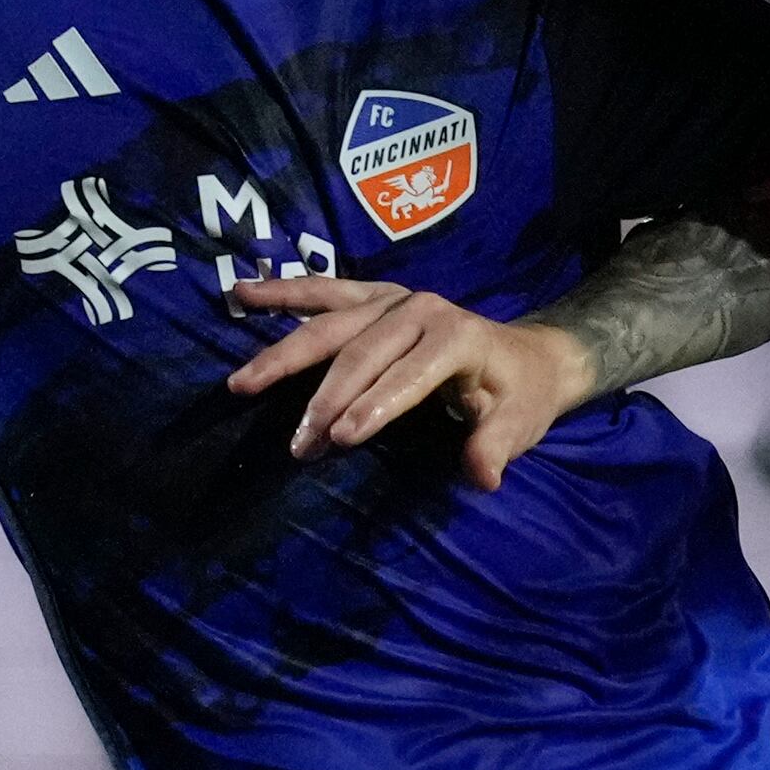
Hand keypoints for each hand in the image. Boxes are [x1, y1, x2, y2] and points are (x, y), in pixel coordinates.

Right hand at [234, 278, 602, 493]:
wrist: (528, 356)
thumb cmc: (519, 396)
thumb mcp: (519, 424)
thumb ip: (496, 446)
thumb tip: (483, 477)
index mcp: (456, 336)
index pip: (406, 375)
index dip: (373, 406)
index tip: (339, 439)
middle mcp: (420, 308)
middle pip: (360, 353)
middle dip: (325, 400)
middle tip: (298, 443)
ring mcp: (393, 298)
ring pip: (329, 325)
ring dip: (284, 355)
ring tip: (243, 383)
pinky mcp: (374, 297)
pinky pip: (321, 293)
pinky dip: (282, 293)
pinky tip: (241, 295)